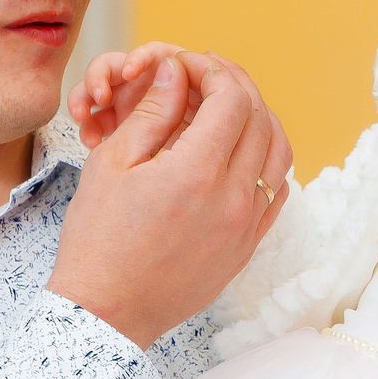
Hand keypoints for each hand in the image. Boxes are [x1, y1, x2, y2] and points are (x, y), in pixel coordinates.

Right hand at [49, 53, 291, 348]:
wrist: (107, 311)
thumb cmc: (98, 238)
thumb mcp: (112, 163)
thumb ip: (152, 111)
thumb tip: (176, 71)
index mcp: (196, 172)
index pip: (231, 98)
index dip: (211, 71)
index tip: (187, 67)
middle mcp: (234, 198)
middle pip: (260, 118)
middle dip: (234, 87)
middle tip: (206, 79)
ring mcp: (247, 225)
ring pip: (279, 153)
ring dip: (258, 120)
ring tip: (224, 110)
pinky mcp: (248, 246)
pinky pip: (277, 191)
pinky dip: (266, 160)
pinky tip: (237, 152)